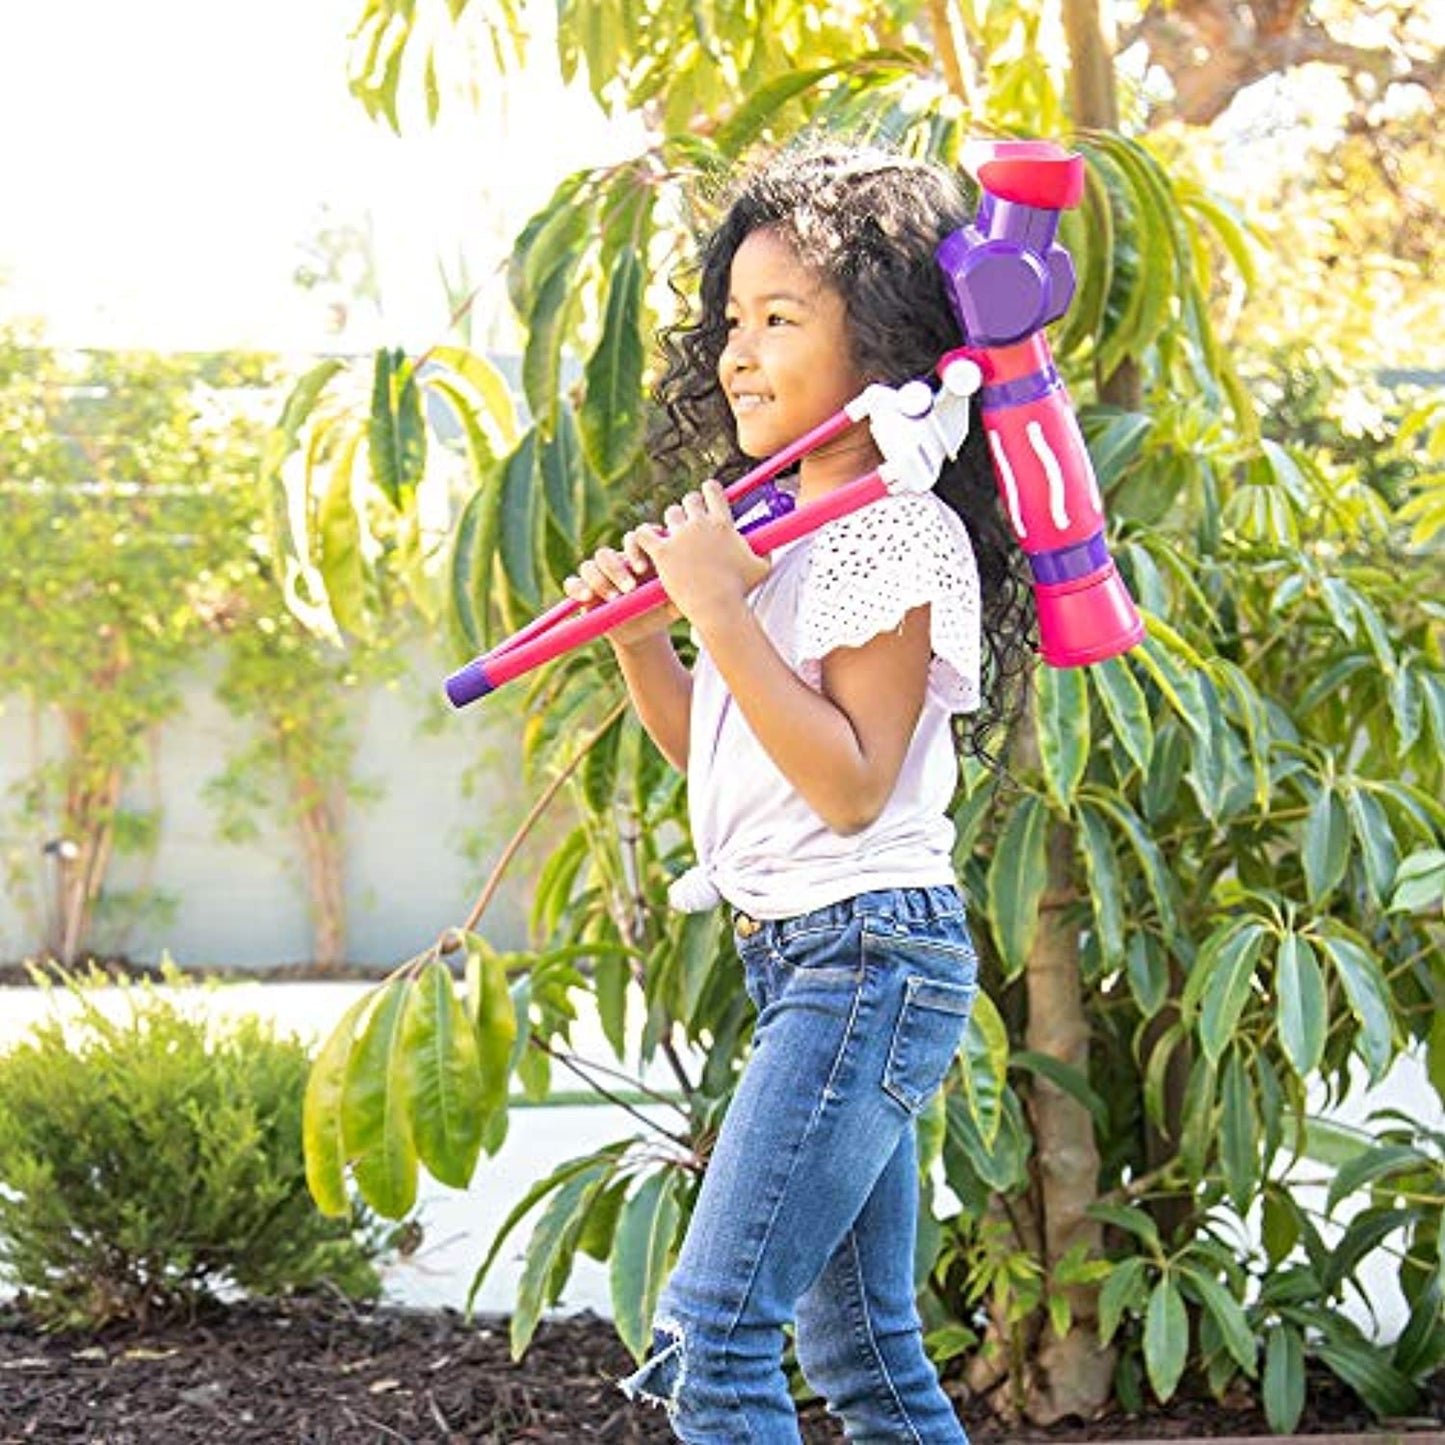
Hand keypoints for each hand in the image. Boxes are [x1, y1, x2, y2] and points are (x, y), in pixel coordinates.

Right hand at [563, 529, 677, 647]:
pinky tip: (588, 597)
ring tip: (614, 598)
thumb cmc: (660, 611)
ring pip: (590, 565)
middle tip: (630, 588)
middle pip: (608, 552)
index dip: (635, 548)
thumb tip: (692, 578)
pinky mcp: (583, 590)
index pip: (633, 539)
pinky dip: (577, 587)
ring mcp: (598, 575)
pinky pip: (572, 583)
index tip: (642, 569)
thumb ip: (679, 588)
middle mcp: (616, 562)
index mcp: (637, 556)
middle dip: (617, 569)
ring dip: (600, 580)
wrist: (643, 632)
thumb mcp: (673, 602)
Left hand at [633, 480, 769, 631]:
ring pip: (669, 514)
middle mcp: (700, 524)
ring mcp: (680, 537)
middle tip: (689, 526)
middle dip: (689, 510)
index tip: (707, 503)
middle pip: (689, 500)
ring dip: (671, 525)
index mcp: (723, 523)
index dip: (708, 494)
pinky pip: (643, 534)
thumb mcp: (761, 568)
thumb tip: (771, 547)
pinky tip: (647, 549)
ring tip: (672, 539)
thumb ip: (765, 552)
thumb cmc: (741, 591)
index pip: (712, 490)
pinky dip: (643, 538)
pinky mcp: (662, 553)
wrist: (719, 608)